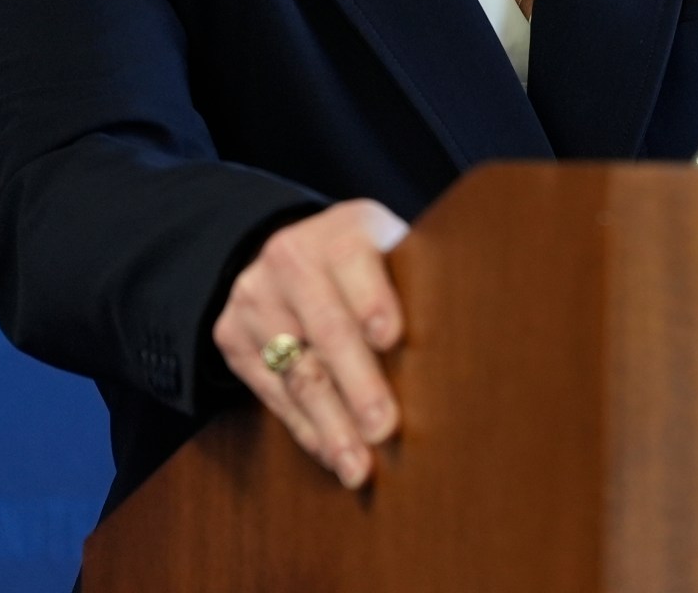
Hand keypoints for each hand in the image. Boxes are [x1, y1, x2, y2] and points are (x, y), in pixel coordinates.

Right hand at [212, 199, 409, 488]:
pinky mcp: (231, 336)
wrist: (287, 253)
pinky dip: (305, 429)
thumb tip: (466, 341)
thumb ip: (417, 281)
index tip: (393, 337)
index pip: (353, 261)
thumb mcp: (391, 251)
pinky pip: (271, 392)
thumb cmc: (369, 266)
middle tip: (384, 428)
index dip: (373, 299)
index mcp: (341, 231)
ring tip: (357, 466)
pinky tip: (331, 454)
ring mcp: (255, 298)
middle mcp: (290, 259)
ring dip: (329, 424)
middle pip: (326, 329)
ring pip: (295, 372)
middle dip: (357, 384)